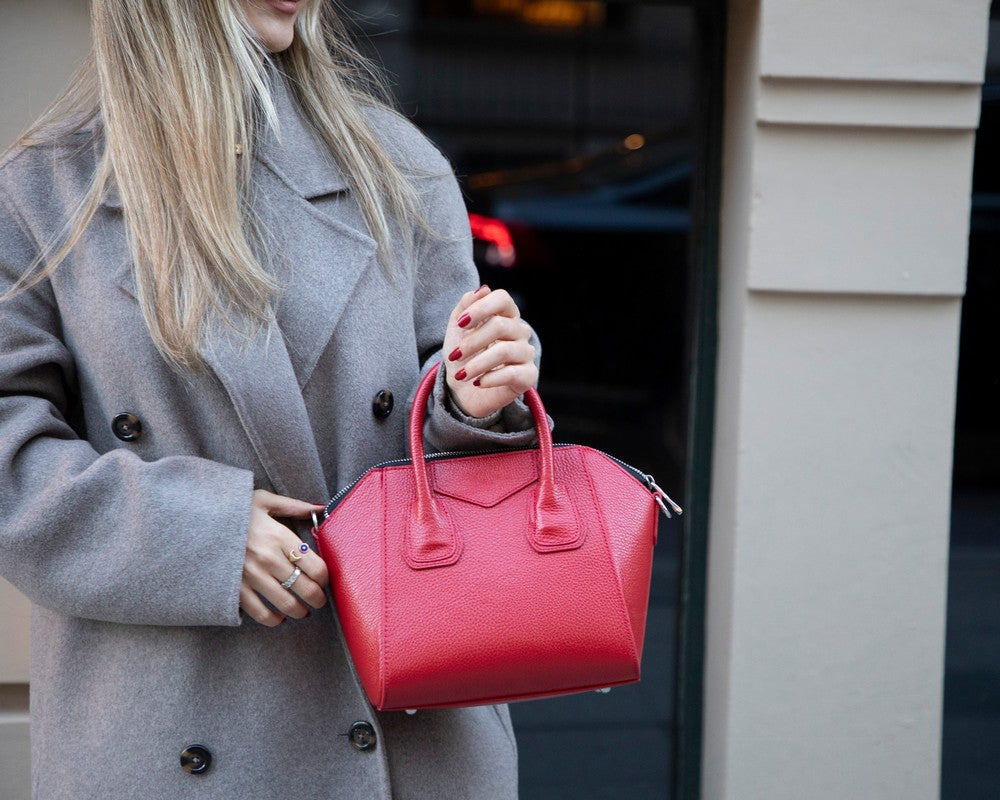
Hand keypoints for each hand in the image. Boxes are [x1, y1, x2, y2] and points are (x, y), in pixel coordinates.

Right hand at [239, 489, 328, 626]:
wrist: (195, 523)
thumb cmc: (233, 509)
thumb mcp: (265, 500)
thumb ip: (295, 506)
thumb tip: (320, 508)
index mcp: (279, 536)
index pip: (315, 566)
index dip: (325, 578)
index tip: (324, 579)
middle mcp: (268, 558)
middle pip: (305, 588)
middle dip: (317, 598)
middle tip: (320, 600)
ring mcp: (251, 576)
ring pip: (286, 603)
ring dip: (300, 611)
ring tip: (304, 611)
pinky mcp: (235, 589)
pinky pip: (260, 613)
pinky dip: (273, 620)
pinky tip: (279, 617)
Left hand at [442, 285, 537, 418]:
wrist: (463, 389)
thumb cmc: (463, 355)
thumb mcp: (457, 329)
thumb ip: (466, 306)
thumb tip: (482, 289)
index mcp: (505, 315)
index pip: (502, 298)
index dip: (481, 308)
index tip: (461, 323)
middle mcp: (520, 331)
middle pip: (500, 325)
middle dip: (472, 341)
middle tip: (455, 354)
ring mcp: (526, 353)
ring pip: (504, 351)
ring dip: (477, 363)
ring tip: (461, 375)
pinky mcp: (529, 376)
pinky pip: (513, 373)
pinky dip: (490, 378)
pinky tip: (477, 382)